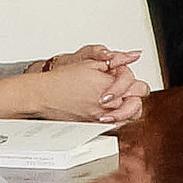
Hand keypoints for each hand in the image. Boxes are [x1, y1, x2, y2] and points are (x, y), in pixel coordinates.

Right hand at [4, 45, 146, 123]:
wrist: (43, 95)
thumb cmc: (61, 80)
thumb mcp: (90, 63)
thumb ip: (115, 61)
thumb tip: (132, 56)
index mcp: (109, 87)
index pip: (138, 86)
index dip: (133, 80)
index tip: (125, 77)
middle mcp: (108, 105)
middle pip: (138, 104)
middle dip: (135, 96)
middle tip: (128, 90)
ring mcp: (102, 118)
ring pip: (130, 117)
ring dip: (129, 108)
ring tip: (121, 100)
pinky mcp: (95, 126)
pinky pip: (116, 125)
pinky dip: (118, 117)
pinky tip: (111, 109)